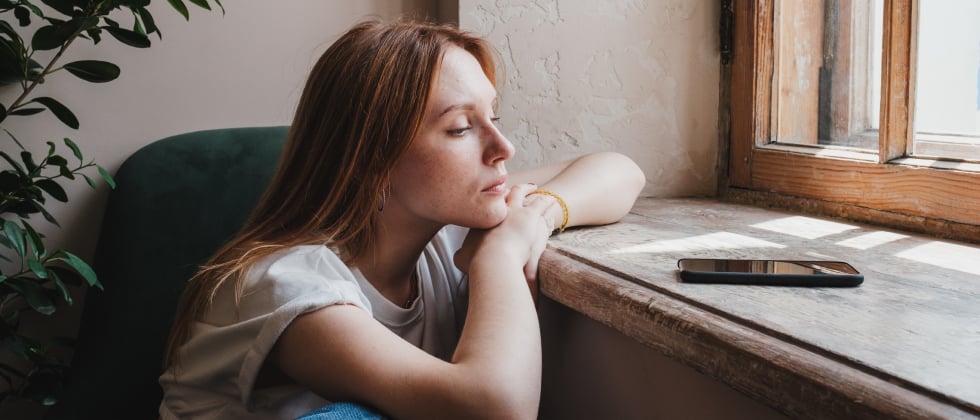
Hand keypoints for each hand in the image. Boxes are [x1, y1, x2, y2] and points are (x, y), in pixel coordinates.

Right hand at [454, 184, 555, 299]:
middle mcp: (496, 210)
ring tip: (533, 187)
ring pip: (520, 192)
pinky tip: (551, 199)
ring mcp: (512, 210)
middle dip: (506, 190)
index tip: (494, 200)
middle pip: (501, 193)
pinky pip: (540, 203)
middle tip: (511, 187)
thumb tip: (459, 256)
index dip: (491, 202)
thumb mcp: (462, 258)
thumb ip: (461, 255)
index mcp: (481, 218)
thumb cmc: (477, 261)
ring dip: (527, 189)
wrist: (492, 259)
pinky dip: (546, 200)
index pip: (487, 206)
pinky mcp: (529, 215)